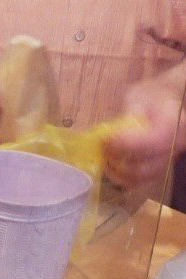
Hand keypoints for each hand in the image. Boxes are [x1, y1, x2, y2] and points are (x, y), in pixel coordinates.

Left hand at [104, 65, 185, 189]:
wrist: (166, 103)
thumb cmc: (151, 97)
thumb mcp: (139, 96)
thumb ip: (128, 113)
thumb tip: (112, 132)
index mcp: (174, 123)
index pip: (153, 142)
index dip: (126, 145)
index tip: (104, 139)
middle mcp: (176, 145)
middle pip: (145, 165)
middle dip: (117, 159)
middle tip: (101, 147)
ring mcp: (168, 160)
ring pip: (140, 177)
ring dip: (116, 171)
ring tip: (104, 156)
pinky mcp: (158, 169)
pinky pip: (138, 182)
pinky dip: (120, 178)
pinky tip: (109, 165)